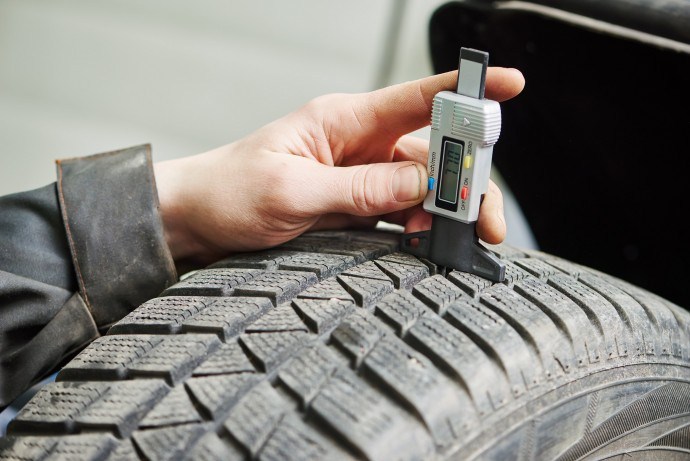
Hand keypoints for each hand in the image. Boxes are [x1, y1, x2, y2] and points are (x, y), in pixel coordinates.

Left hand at [154, 68, 524, 269]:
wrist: (196, 221)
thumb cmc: (230, 193)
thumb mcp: (293, 191)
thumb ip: (359, 188)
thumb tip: (422, 182)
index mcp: (342, 121)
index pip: (416, 98)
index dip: (466, 92)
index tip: (509, 87)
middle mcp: (357, 143)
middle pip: (432, 150)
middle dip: (465, 179)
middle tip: (484, 218)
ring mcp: (358, 175)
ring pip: (422, 185)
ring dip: (444, 209)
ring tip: (456, 236)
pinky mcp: (354, 204)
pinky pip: (401, 210)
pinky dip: (420, 225)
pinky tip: (428, 241)